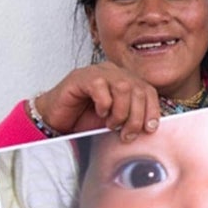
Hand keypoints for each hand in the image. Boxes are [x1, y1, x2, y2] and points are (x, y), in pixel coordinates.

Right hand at [33, 63, 160, 139]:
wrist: (56, 121)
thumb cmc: (84, 120)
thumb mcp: (115, 122)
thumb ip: (132, 120)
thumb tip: (151, 130)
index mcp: (126, 82)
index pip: (148, 91)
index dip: (152, 110)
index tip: (149, 129)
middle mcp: (114, 73)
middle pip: (137, 90)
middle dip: (136, 117)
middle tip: (126, 134)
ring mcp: (98, 72)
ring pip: (123, 86)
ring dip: (120, 111)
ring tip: (111, 124)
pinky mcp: (81, 77)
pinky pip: (100, 85)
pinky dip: (104, 103)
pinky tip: (100, 113)